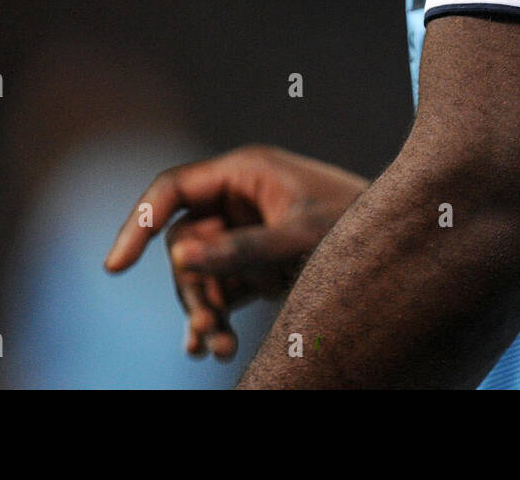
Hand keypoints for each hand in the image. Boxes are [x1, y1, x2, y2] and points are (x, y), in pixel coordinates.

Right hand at [104, 144, 368, 359]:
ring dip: (204, 310)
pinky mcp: (256, 261)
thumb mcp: (300, 235)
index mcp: (243, 171)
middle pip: (182, 242)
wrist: (404, 241)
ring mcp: (245, 230)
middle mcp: (238, 198)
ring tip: (218, 348)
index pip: (172, 191)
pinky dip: (215, 316)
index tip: (115, 267)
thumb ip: (244, 248)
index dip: (138, 223)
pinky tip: (208, 347)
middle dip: (191, 288)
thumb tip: (181, 257)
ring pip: (199, 272)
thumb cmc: (356, 220)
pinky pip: (220, 288)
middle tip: (206, 328)